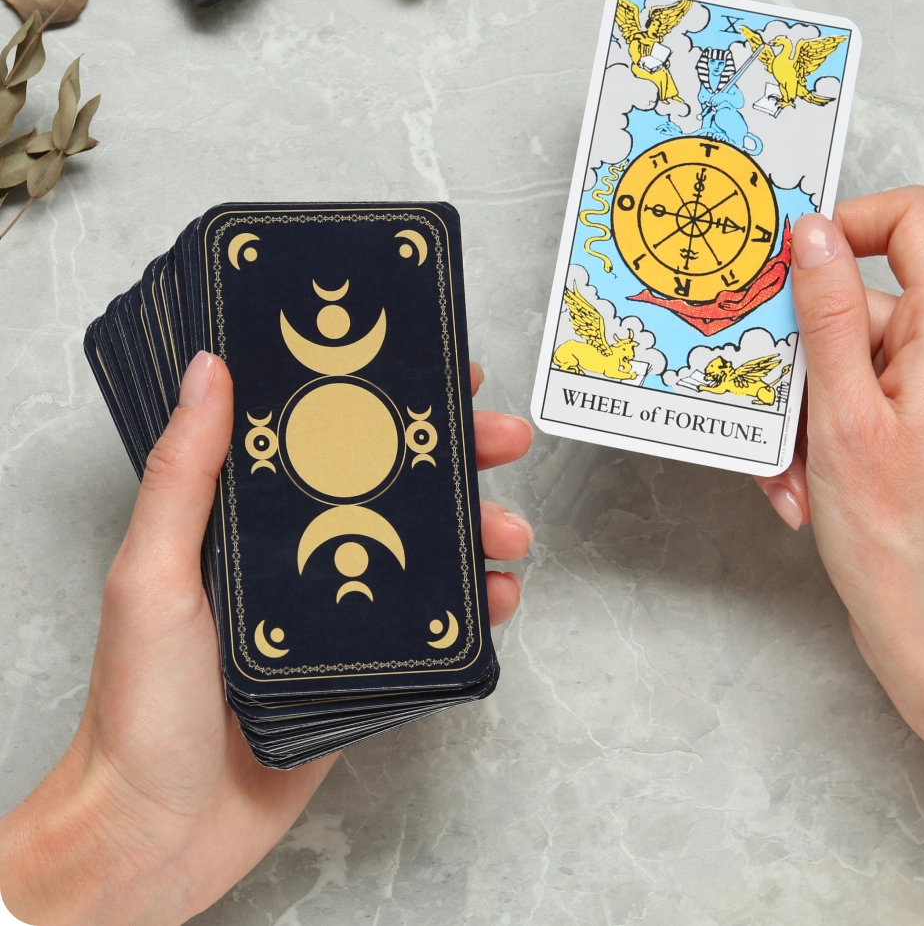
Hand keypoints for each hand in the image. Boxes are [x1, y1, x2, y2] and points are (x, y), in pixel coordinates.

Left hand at [0, 353, 533, 925]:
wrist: (161, 827)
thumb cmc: (140, 704)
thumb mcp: (152, 574)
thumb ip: (184, 473)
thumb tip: (208, 370)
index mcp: (252, 518)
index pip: (329, 435)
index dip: (387, 398)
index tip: (440, 371)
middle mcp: (304, 551)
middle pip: (396, 485)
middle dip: (459, 457)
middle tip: (504, 440)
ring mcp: (342, 607)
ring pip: (429, 550)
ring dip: (482, 532)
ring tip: (511, 533)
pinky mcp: (370, 664)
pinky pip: (435, 623)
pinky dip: (478, 606)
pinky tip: (500, 598)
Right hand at [754, 187, 923, 924]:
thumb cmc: (902, 540)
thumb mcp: (844, 415)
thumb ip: (830, 313)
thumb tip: (814, 234)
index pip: (910, 221)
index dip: (844, 225)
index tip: (787, 266)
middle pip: (862, 304)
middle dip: (801, 359)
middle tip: (769, 406)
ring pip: (847, 364)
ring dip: (802, 415)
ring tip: (791, 474)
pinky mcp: (922, 428)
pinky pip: (856, 404)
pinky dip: (820, 439)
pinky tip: (802, 489)